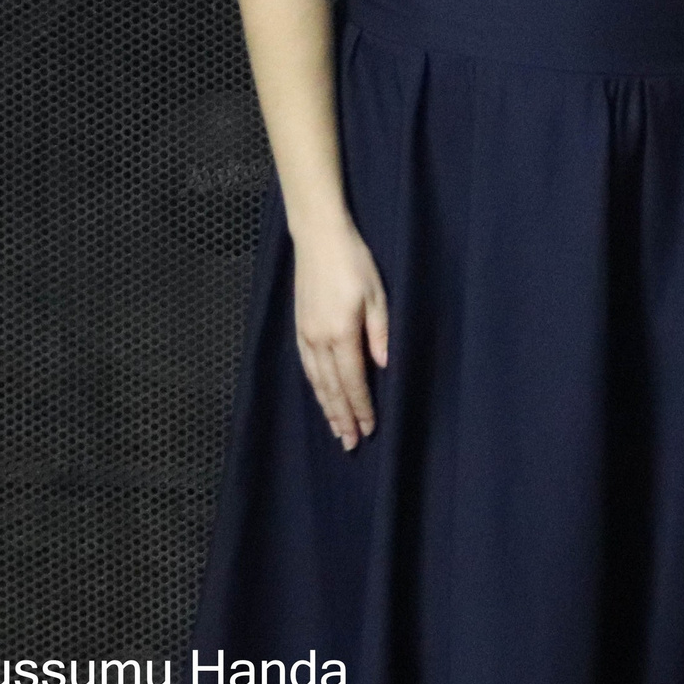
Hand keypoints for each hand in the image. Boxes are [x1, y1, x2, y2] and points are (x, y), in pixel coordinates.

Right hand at [289, 218, 388, 449]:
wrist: (318, 239)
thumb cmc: (354, 263)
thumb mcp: (378, 295)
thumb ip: (379, 332)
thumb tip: (384, 366)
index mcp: (342, 333)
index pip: (353, 381)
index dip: (361, 407)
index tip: (368, 429)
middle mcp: (319, 340)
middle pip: (332, 389)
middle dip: (343, 418)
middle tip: (351, 444)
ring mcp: (305, 335)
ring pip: (317, 382)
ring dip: (328, 408)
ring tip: (336, 430)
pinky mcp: (299, 328)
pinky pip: (307, 367)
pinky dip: (315, 388)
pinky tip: (322, 397)